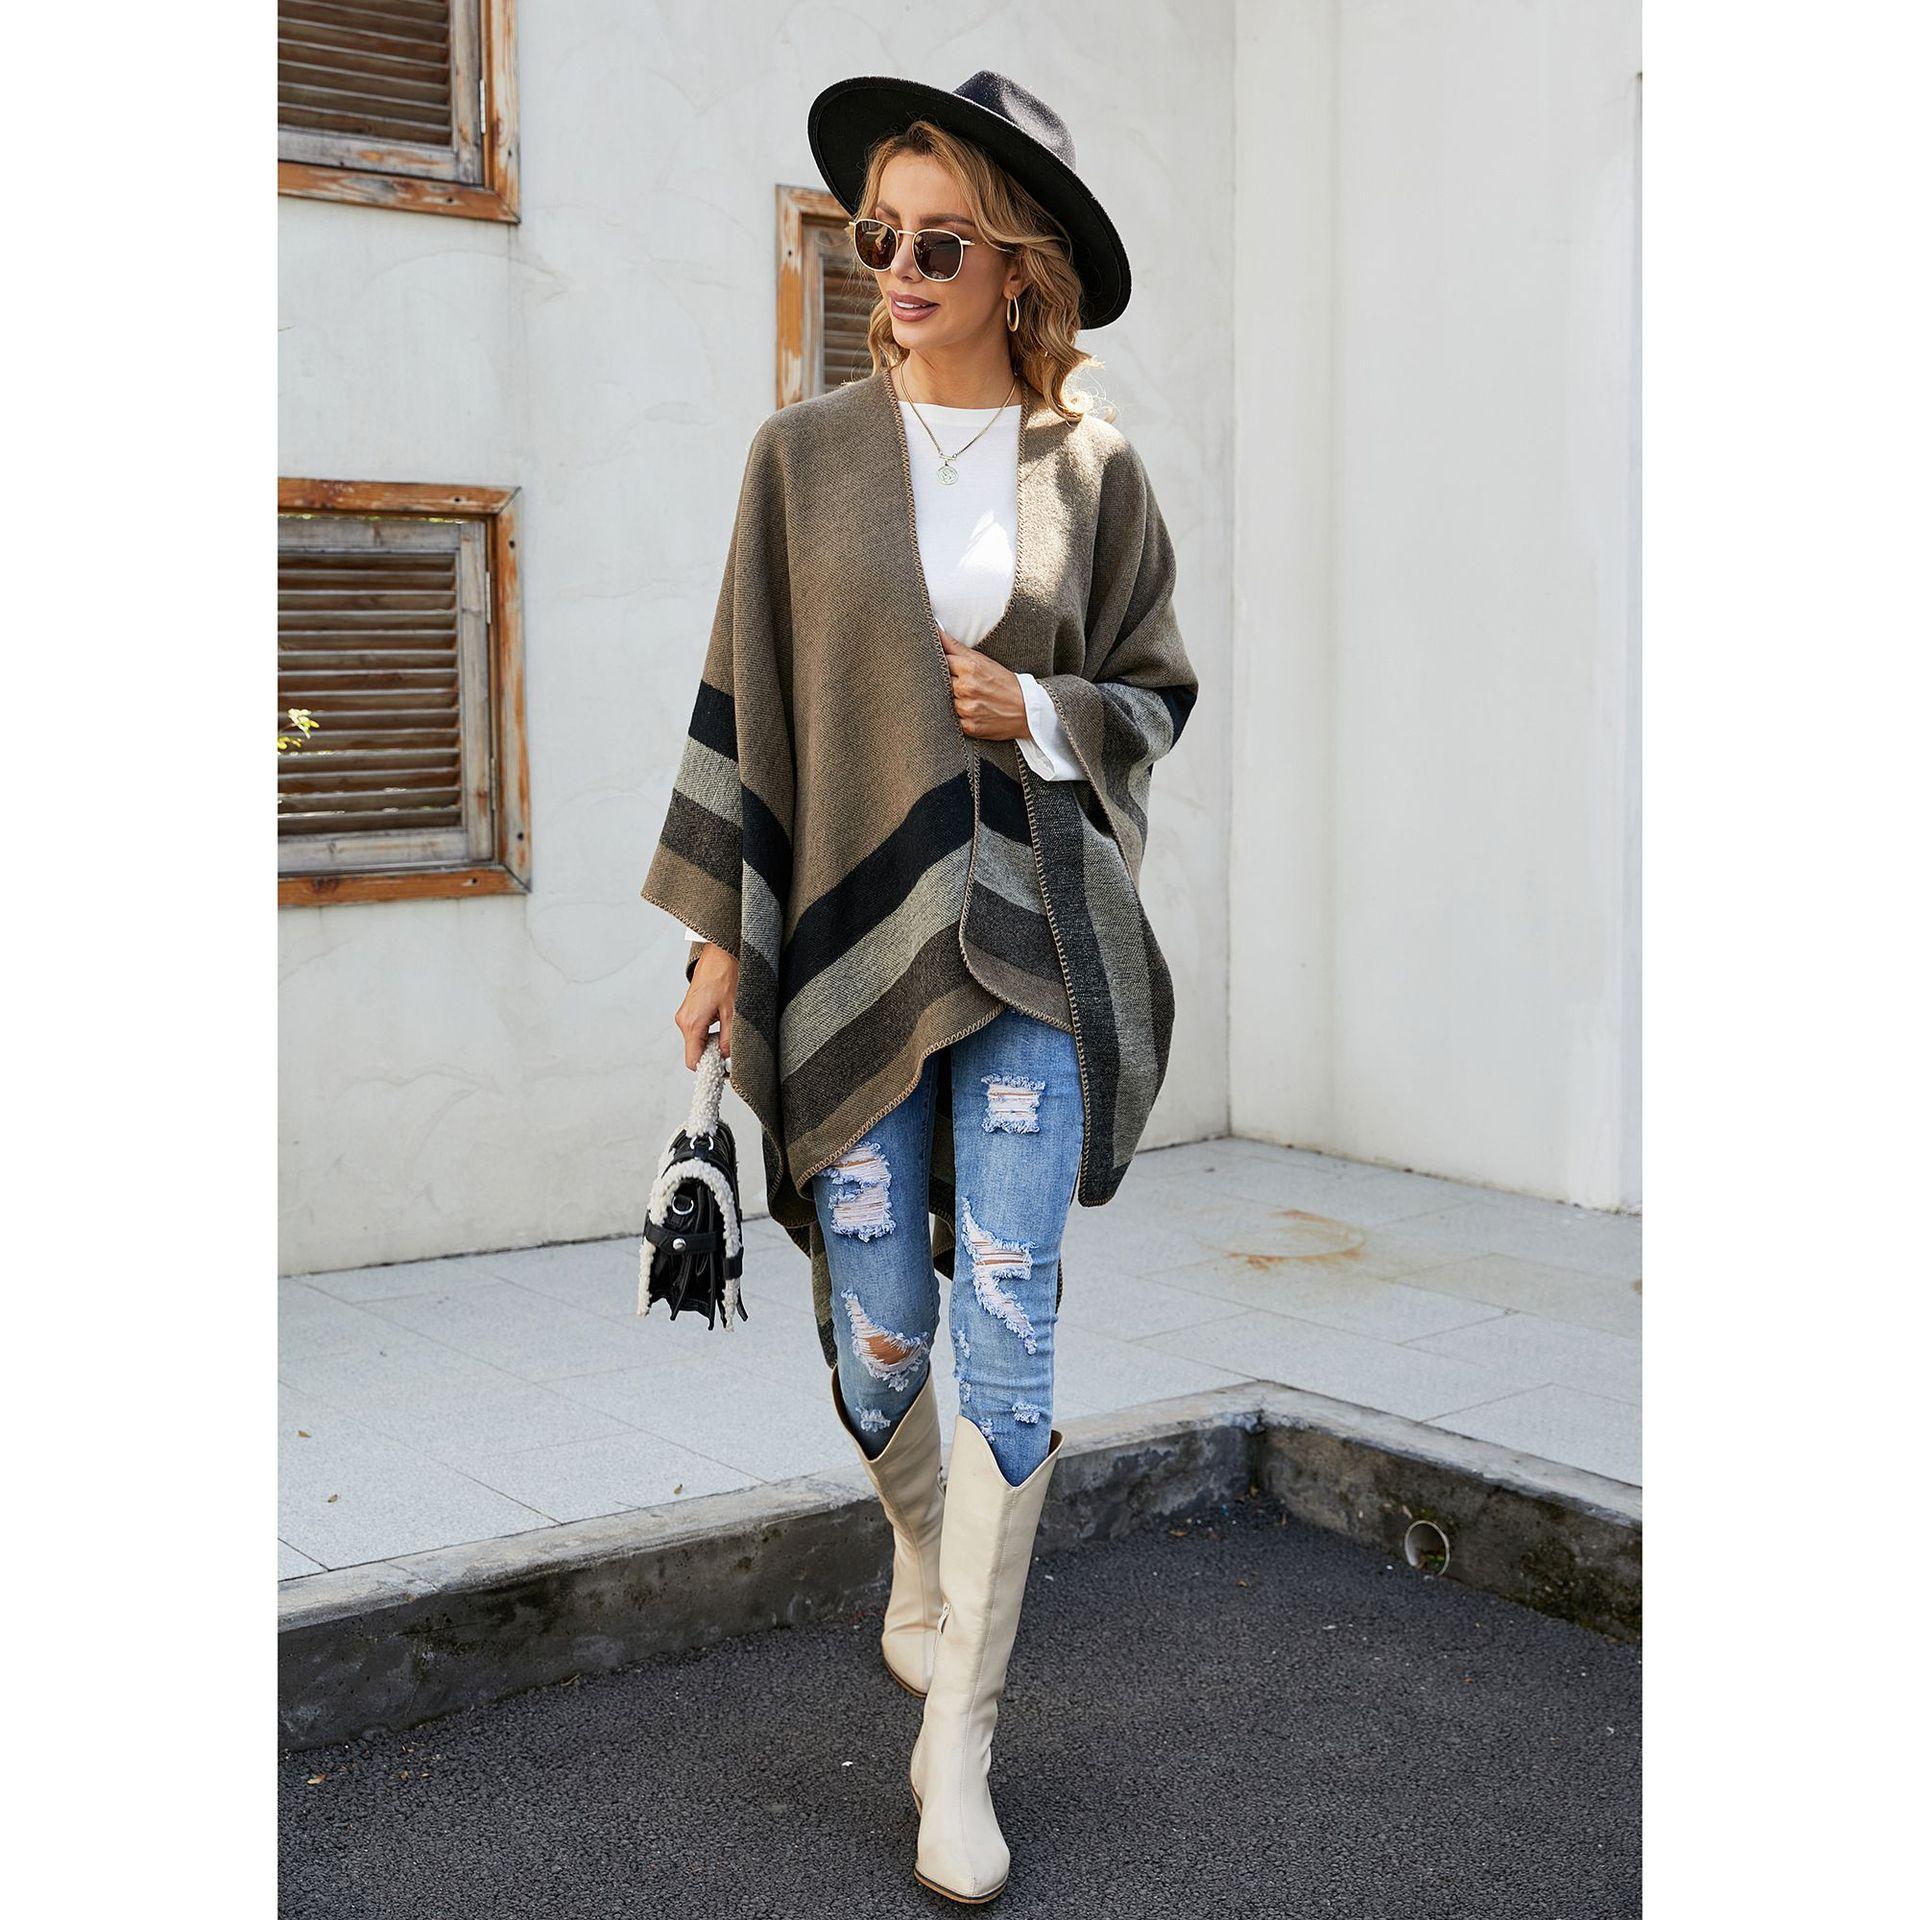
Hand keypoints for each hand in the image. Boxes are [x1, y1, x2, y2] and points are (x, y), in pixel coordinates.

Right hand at [675, 943, 738, 1069]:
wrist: (721, 951)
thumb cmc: (727, 974)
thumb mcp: (734, 1011)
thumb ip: (730, 1038)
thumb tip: (728, 1058)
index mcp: (692, 1023)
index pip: (693, 1061)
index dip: (708, 1069)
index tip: (724, 1071)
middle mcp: (683, 1020)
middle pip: (696, 1051)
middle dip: (713, 1055)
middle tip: (733, 1052)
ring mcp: (685, 1014)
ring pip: (698, 1041)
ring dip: (713, 1042)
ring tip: (730, 1032)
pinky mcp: (690, 1009)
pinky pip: (698, 1030)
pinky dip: (711, 1032)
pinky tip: (724, 1023)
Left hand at [938, 627, 1030, 741]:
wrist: (1027, 710)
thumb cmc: (1004, 683)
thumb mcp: (982, 660)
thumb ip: (955, 646)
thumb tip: (935, 629)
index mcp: (970, 668)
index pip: (941, 660)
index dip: (942, 662)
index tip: (947, 665)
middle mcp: (966, 688)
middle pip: (940, 682)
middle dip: (947, 682)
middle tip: (962, 684)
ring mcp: (967, 709)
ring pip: (945, 701)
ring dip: (953, 700)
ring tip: (970, 698)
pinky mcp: (969, 726)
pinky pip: (954, 719)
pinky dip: (960, 716)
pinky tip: (973, 711)